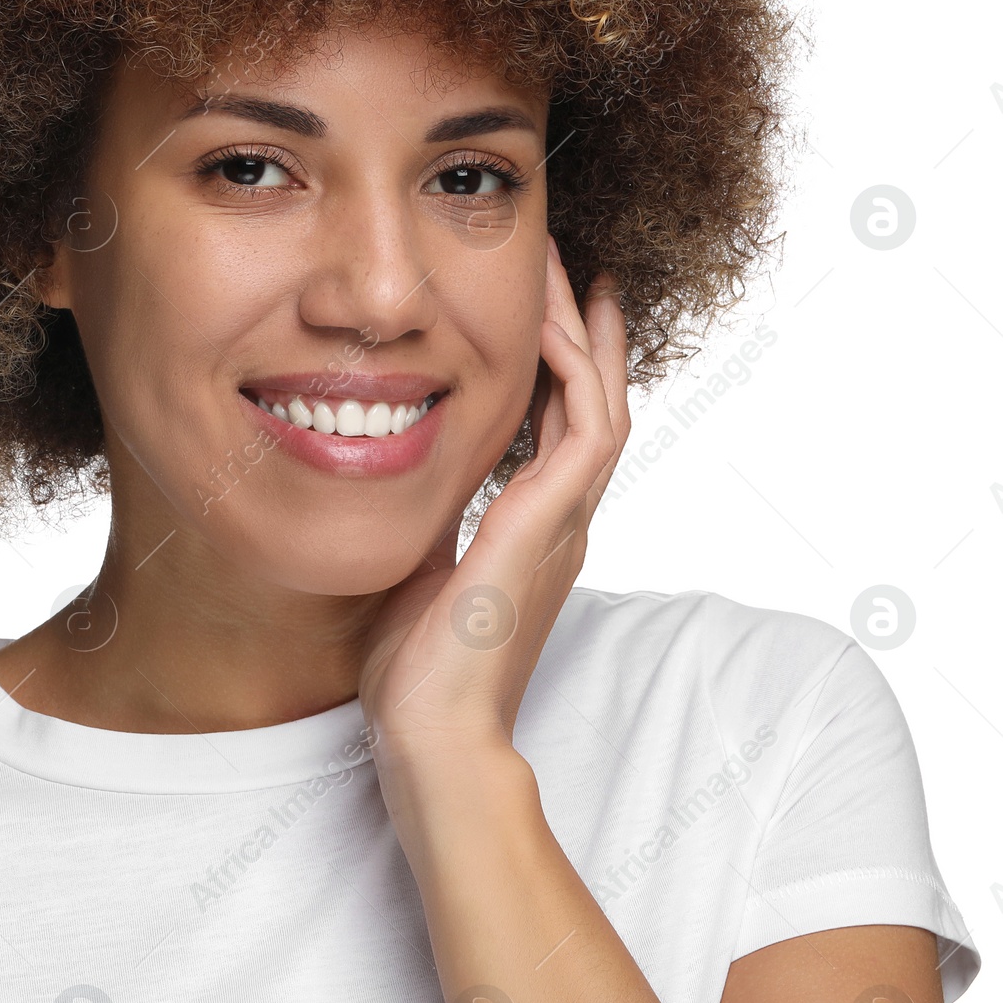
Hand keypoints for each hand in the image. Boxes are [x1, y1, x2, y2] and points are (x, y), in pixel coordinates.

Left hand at [356, 241, 630, 772]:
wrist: (434, 738)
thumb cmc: (421, 672)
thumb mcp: (422, 570)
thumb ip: (433, 521)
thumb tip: (402, 477)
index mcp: (533, 528)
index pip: (560, 425)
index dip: (558, 364)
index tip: (542, 308)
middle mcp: (561, 518)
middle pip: (592, 400)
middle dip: (579, 328)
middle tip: (567, 264)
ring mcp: (564, 522)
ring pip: (599, 402)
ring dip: (584, 333)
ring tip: (571, 269)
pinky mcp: (550, 526)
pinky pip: (585, 429)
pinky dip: (575, 372)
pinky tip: (553, 325)